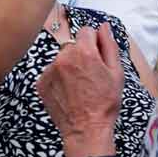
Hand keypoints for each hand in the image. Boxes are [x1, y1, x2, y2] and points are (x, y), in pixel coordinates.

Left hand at [38, 23, 121, 156]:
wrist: (86, 129)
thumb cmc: (105, 103)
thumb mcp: (116, 72)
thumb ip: (109, 45)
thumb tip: (104, 26)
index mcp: (83, 52)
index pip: (86, 31)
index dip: (95, 43)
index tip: (98, 58)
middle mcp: (63, 57)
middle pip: (73, 45)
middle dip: (82, 55)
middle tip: (90, 76)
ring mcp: (49, 70)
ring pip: (62, 59)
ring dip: (69, 67)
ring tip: (80, 87)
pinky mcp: (41, 83)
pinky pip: (51, 72)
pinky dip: (59, 79)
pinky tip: (69, 92)